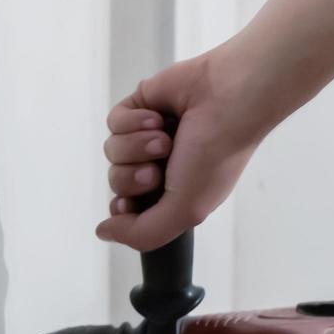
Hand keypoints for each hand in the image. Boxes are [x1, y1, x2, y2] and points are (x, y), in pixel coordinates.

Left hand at [97, 49, 276, 250]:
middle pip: (119, 182)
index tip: (135, 201)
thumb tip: (104, 233)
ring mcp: (149, 137)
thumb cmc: (217, 154)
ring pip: (113, 152)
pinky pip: (114, 123)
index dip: (125, 208)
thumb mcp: (186, 211)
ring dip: (136, 147)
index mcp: (176, 194)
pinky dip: (132, 122)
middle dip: (133, 177)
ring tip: (165, 139)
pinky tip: (157, 118)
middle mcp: (163, 167)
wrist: (228, 99)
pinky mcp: (140, 108)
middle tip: (158, 169)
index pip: (130, 210)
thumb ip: (144, 233)